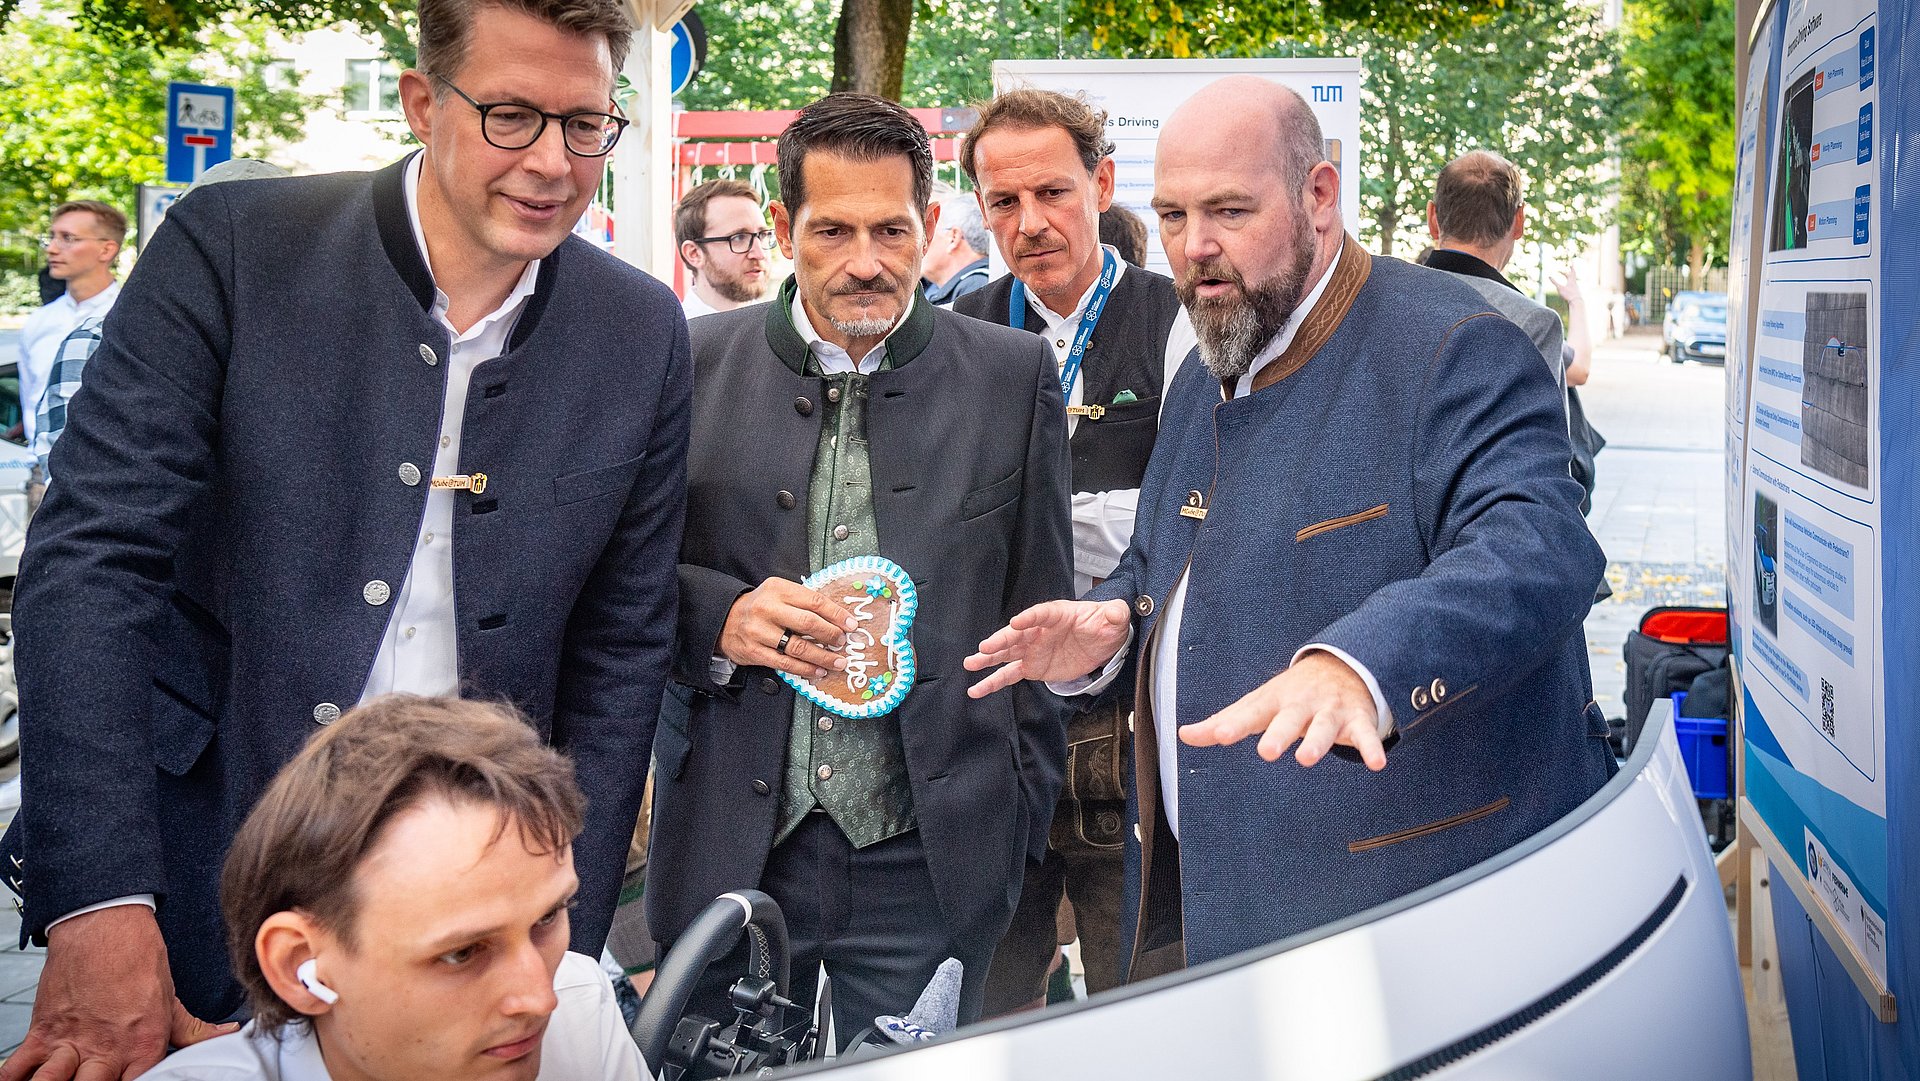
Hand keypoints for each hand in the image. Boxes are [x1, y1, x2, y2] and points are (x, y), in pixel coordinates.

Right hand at [0, 905, 234, 1080]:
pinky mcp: (43, 1031)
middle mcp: (107, 1050)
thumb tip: (227, 1034)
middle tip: (93, 1080)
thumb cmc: (137, 958)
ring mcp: (72, 1042)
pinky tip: (21, 1079)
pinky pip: (19, 1066)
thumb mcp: (171, 998)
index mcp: (143, 1046)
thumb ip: (193, 1029)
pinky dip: (16, 1076)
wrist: (104, 924)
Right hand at [718, 578, 857, 680]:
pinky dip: (805, 669)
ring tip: (837, 661)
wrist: (725, 620)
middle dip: (831, 635)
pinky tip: (818, 670)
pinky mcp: (754, 651)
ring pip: (798, 647)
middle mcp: (767, 608)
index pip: (814, 601)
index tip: (851, 624)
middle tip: (843, 642)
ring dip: (822, 656)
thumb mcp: (779, 593)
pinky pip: (785, 663)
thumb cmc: (760, 607)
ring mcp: (759, 631)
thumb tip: (838, 618)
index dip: (836, 614)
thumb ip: (804, 602)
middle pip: (808, 623)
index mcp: (778, 589)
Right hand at [964, 599, 1132, 697]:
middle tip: (984, 647)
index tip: (1017, 622)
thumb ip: (1115, 613)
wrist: (1102, 642)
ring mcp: (1032, 650)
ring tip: (969, 664)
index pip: (1041, 614)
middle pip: (1017, 635)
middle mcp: (1038, 631)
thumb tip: (1117, 612)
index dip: (1029, 618)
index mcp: (1056, 615)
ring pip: (1006, 654)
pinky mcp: (1032, 667)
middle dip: (1001, 640)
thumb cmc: (1104, 625)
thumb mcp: (1115, 617)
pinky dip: (993, 682)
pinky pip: (1009, 675)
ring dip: (987, 659)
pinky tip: (977, 690)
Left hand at [1179, 651, 1387, 769]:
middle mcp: (1300, 704)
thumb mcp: (1256, 704)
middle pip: (1288, 719)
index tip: (1216, 734)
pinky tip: (1375, 763)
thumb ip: (1223, 721)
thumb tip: (1183, 735)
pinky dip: (1370, 747)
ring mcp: (1329, 711)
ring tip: (1307, 759)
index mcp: (1273, 701)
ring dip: (1317, 742)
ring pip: (1324, 727)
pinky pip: (1365, 735)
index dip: (1233, 724)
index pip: (1250, 713)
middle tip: (1266, 752)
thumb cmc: (1290, 693)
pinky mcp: (1356, 720)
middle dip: (1279, 734)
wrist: (1341, 664)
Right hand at [1551, 269, 1583, 306]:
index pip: (1572, 272)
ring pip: (1572, 281)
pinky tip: (1568, 288)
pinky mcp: (1576, 292)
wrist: (1576, 302)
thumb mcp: (1559, 288)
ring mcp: (1576, 288)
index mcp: (1571, 280)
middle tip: (1562, 272)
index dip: (1571, 267)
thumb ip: (1554, 282)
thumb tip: (1549, 276)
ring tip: (1565, 279)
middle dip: (1566, 273)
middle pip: (1571, 276)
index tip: (1571, 264)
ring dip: (1568, 279)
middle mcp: (1575, 283)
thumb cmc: (1568, 294)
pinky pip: (1572, 286)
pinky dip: (1569, 284)